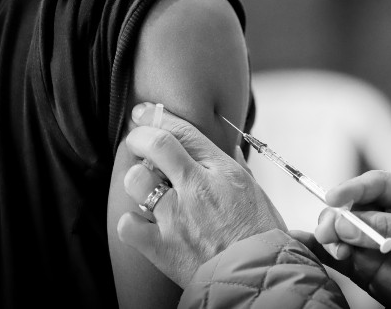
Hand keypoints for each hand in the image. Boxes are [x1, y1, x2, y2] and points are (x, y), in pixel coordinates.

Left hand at [117, 103, 285, 287]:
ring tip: (145, 186)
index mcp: (222, 172)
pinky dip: (132, 222)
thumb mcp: (256, 192)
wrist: (258, 276)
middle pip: (154, 145)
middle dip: (138, 136)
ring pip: (136, 180)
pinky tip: (143, 222)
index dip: (158, 117)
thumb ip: (236, 167)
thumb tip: (227, 148)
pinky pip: (128, 224)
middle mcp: (196, 188)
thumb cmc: (262, 235)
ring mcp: (176, 218)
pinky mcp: (162, 246)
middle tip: (135, 139)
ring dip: (137, 180)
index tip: (145, 113)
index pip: (184, 132)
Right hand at [291, 171, 390, 307]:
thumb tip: (343, 223)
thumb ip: (385, 228)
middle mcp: (385, 211)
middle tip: (329, 231)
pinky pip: (335, 250)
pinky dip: (319, 249)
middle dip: (337, 215)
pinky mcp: (360, 260)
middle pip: (350, 204)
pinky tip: (305, 244)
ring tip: (335, 247)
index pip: (375, 183)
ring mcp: (370, 235)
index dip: (353, 188)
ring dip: (330, 234)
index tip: (333, 197)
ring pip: (339, 226)